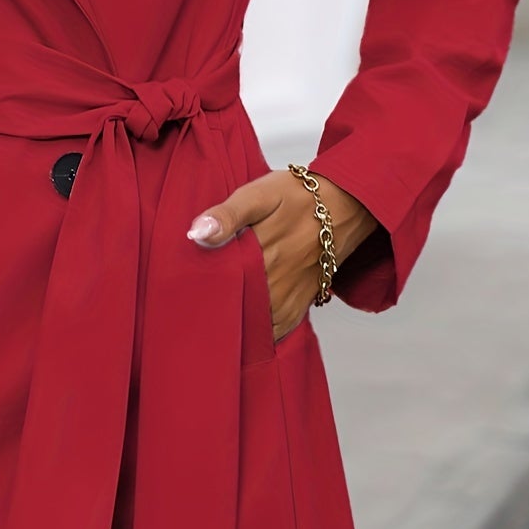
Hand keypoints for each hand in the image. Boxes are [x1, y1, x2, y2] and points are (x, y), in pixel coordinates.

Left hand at [185, 169, 377, 339]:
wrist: (347, 203)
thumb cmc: (300, 195)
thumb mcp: (260, 193)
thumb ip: (227, 214)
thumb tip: (196, 234)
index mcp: (259, 251)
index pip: (220, 283)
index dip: (198, 290)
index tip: (181, 294)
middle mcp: (275, 278)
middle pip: (236, 306)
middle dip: (213, 311)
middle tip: (191, 313)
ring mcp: (290, 293)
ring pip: (256, 323)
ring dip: (236, 326)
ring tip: (213, 326)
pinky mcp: (302, 300)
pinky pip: (279, 329)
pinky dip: (262, 335)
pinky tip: (245, 333)